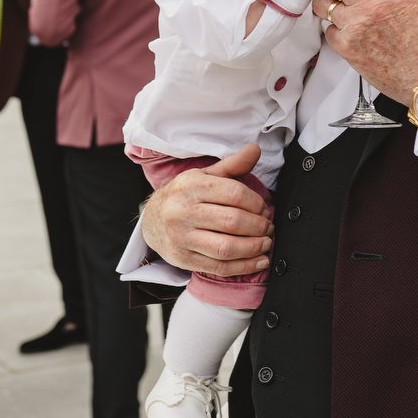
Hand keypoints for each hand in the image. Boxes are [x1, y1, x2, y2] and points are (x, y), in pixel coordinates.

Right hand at [141, 145, 273, 276]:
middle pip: (232, 222)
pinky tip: (258, 261)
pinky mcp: (183, 259)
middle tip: (267, 227)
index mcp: (190, 186)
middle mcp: (183, 211)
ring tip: (265, 243)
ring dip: (254, 248)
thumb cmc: (183, 196)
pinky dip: (244, 267)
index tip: (264, 208)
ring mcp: (181, 238)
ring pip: (227, 248)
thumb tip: (255, 150)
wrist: (150, 221)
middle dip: (258, 226)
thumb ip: (231, 165)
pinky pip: (219, 267)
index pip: (234, 193)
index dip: (256, 203)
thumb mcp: (203, 175)